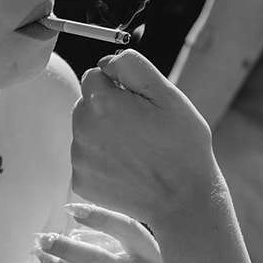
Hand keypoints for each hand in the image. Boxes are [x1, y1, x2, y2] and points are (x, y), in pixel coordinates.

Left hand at [34, 205, 167, 262]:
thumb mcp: (139, 255)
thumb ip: (114, 237)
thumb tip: (73, 214)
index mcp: (153, 258)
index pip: (128, 230)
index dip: (99, 217)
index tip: (71, 209)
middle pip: (99, 261)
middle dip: (66, 247)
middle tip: (44, 238)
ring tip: (44, 257)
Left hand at [71, 49, 216, 234]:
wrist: (183, 200)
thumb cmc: (181, 145)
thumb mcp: (167, 95)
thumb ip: (133, 66)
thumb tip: (106, 62)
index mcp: (102, 102)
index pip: (94, 75)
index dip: (118, 85)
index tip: (138, 104)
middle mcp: (82, 129)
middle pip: (85, 104)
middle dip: (107, 108)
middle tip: (139, 128)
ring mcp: (79, 159)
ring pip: (84, 131)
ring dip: (103, 134)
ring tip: (135, 150)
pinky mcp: (80, 182)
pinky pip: (86, 159)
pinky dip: (101, 160)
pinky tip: (126, 168)